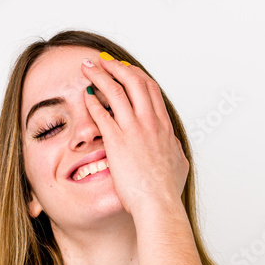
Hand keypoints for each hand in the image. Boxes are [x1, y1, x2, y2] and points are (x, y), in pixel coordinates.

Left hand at [80, 54, 189, 217]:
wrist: (159, 204)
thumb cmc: (167, 191)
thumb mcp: (179, 165)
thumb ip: (175, 150)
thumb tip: (174, 145)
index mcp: (164, 127)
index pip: (151, 90)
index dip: (136, 75)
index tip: (125, 70)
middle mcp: (150, 123)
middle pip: (135, 81)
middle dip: (117, 67)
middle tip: (103, 61)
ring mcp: (134, 130)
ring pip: (116, 90)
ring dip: (100, 75)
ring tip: (88, 67)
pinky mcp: (117, 141)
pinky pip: (101, 113)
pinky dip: (92, 101)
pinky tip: (84, 95)